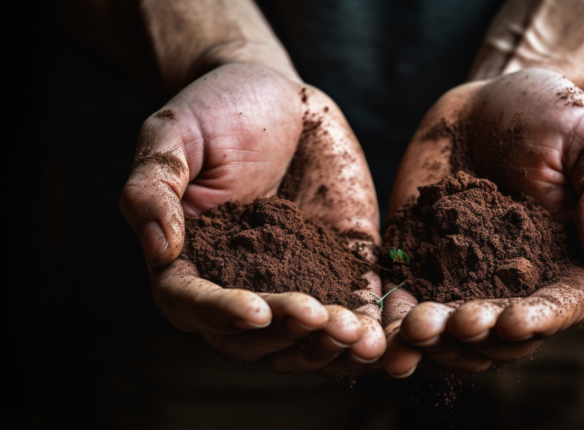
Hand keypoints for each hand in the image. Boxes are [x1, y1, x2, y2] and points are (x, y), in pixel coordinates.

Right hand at [119, 63, 384, 374]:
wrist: (276, 94)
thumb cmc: (213, 109)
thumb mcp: (173, 135)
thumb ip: (154, 189)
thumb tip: (159, 251)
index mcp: (189, 260)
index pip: (195, 304)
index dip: (223, 315)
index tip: (258, 312)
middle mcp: (238, 282)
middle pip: (255, 337)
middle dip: (289, 335)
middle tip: (322, 319)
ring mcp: (290, 279)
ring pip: (303, 338)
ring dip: (329, 348)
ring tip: (358, 336)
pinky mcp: (337, 264)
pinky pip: (350, 306)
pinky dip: (365, 328)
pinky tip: (381, 336)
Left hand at [380, 68, 583, 375]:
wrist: (486, 102)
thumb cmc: (551, 114)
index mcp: (565, 261)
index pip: (560, 306)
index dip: (540, 321)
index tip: (515, 322)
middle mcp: (515, 280)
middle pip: (501, 334)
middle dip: (477, 337)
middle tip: (455, 325)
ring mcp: (465, 275)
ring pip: (452, 331)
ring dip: (434, 341)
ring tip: (413, 331)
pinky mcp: (420, 259)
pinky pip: (407, 296)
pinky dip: (394, 317)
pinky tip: (381, 326)